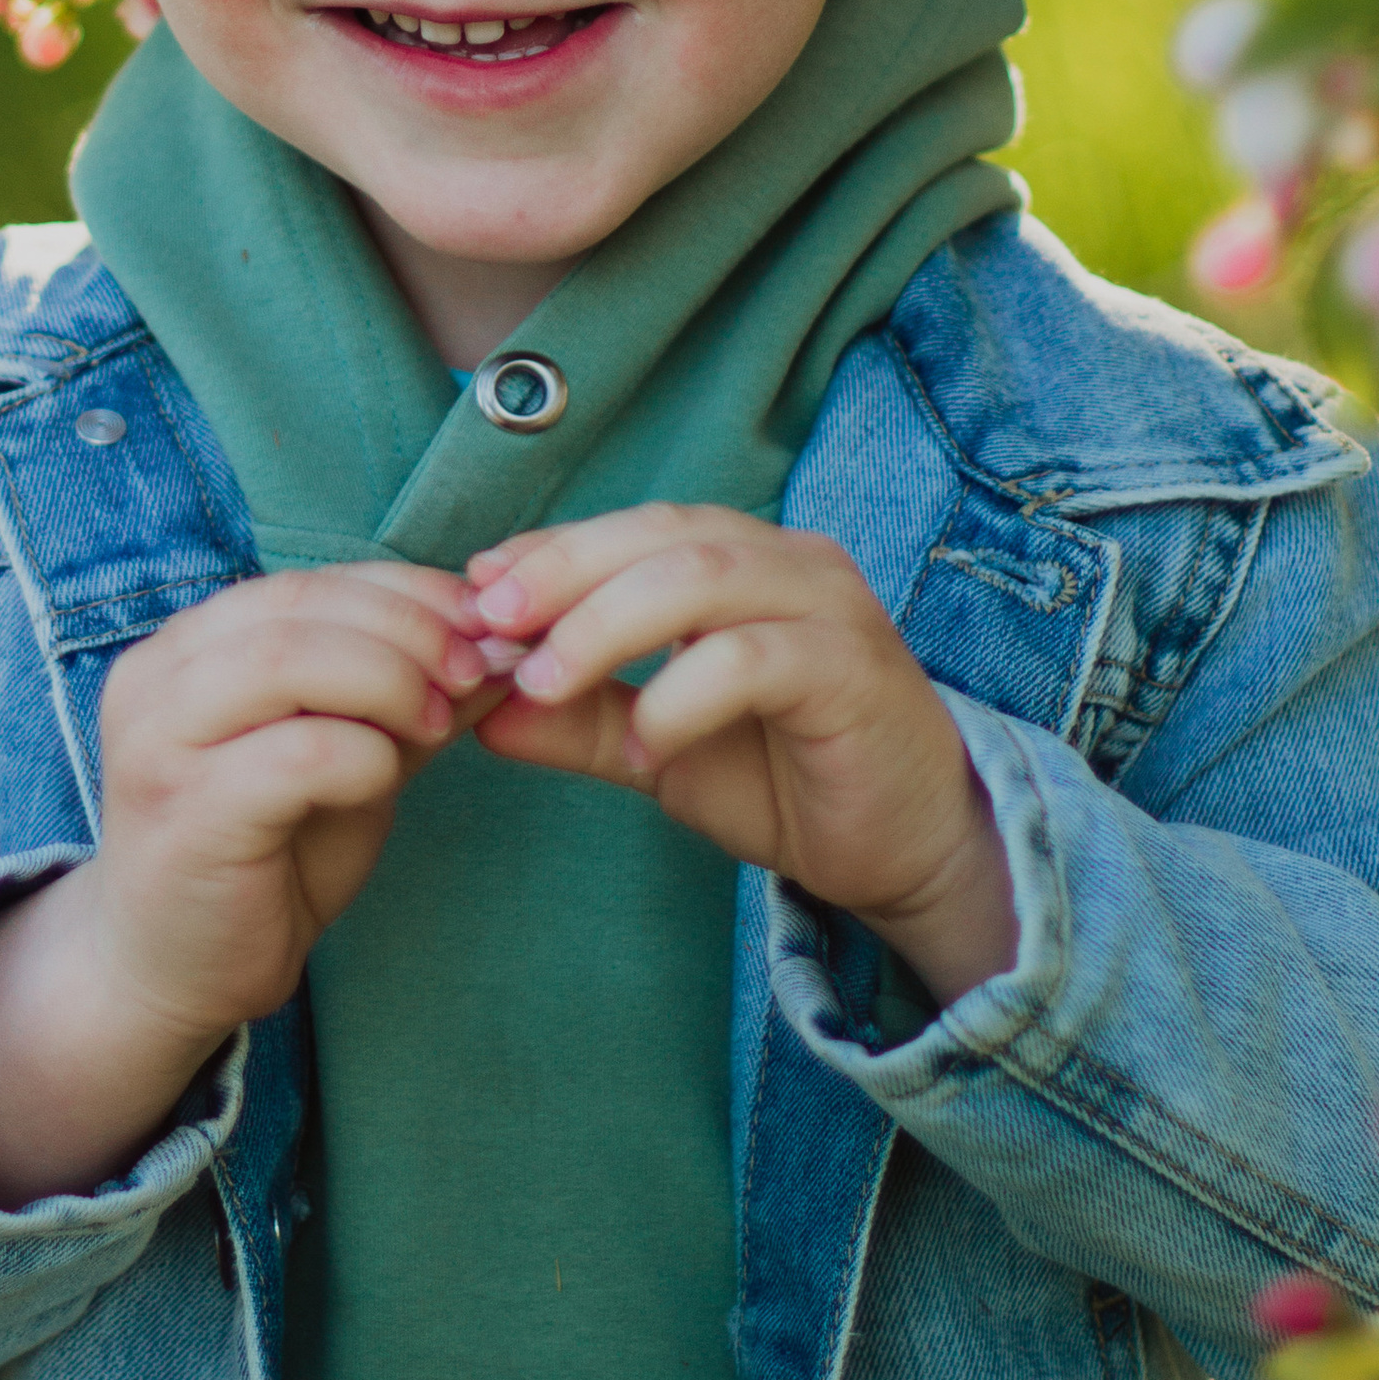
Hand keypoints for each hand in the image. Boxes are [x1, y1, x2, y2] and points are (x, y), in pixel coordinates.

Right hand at [0, 561, 490, 1204]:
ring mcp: (159, 742)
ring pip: (286, 658)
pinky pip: (293, 753)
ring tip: (439, 717)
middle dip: (407, 627)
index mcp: (189, 647)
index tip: (481, 621)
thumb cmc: (265, 855)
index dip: (404, 590)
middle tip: (477, 668)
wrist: (175, 970)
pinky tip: (386, 779)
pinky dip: (362, 754)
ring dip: (387, 677)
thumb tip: (501, 644)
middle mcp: (157, 677)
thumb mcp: (346, 757)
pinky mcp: (184, 812)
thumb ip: (404, 698)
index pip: (306, 582)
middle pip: (297, 604)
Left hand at [463, 506, 1018, 1005]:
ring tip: (543, 681)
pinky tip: (644, 745)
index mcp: (742, 561)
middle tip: (490, 622)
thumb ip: (579, 720)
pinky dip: (682, 695)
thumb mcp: (659, 747)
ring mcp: (829, 608)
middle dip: (565, 572)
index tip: (473, 592)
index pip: (632, 529)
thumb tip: (480, 709)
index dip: (549, 552)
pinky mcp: (854, 670)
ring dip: (607, 625)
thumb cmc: (787, 782)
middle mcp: (789, 563)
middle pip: (663, 535)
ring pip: (703, 578)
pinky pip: (754, 659)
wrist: (906, 850)